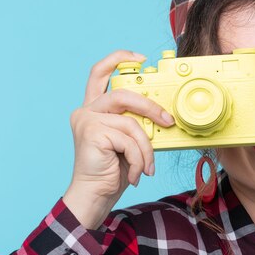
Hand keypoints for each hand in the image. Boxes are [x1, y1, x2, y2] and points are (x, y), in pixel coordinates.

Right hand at [62, 50, 174, 228]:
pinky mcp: (92, 133)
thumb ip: (135, 122)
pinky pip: (129, 140)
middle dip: (151, 107)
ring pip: (131, 122)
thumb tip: (162, 114)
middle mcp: (86, 110)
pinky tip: (135, 173)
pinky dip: (139, 159)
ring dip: (146, 148)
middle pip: (123, 94)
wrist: (96, 196)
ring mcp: (87, 120)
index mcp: (94, 108)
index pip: (100, 72)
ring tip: (146, 166)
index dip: (119, 59)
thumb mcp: (128, 140)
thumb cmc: (114, 170)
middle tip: (167, 121)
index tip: (140, 59)